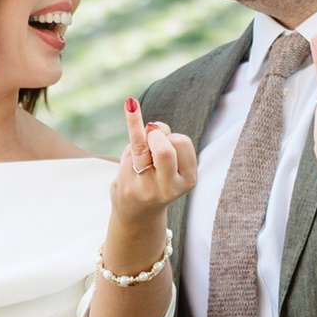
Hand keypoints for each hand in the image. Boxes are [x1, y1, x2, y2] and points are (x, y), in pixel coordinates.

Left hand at [106, 97, 195, 264]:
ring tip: (143, 143)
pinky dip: (132, 122)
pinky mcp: (127, 185)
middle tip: (151, 146)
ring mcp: (147, 187)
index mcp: (189, 180)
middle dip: (158, 136)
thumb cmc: (156, 178)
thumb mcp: (171, 164)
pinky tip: (131, 104)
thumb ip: (166, 141)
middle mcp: (170, 187)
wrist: (137, 213)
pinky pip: (129, 147)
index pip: (182, 143)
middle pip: (167, 146)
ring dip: (144, 135)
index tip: (164, 148)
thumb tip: (152, 126)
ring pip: (145, 144)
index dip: (171, 137)